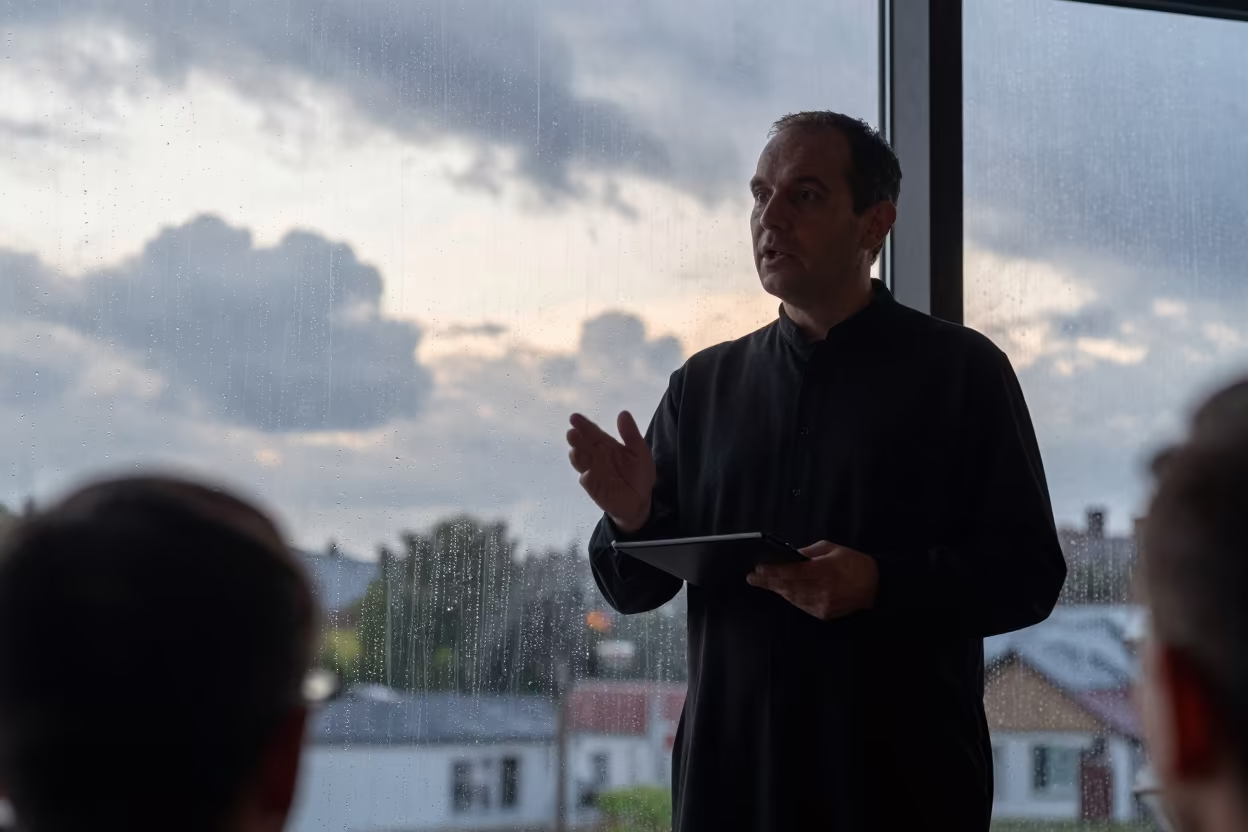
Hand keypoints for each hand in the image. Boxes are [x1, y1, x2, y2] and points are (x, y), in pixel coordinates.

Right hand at [566, 411, 655, 532]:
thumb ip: (631, 434)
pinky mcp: (595, 489)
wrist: (641, 500)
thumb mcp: (639, 451)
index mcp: (606, 445)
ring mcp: (593, 473)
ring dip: (577, 457)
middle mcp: (596, 457)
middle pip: (583, 446)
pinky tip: (588, 474)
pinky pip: (589, 483)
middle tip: (572, 432)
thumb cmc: (638, 474)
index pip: (592, 433)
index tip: (574, 417)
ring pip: (581, 462)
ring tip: (575, 450)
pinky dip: (587, 478)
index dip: (583, 425)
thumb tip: (623, 413)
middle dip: (576, 439)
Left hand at [746, 541, 878, 619]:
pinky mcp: (824, 614)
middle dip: (769, 582)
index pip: (792, 572)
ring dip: (778, 590)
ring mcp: (823, 604)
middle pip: (788, 586)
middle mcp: (822, 589)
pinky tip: (783, 591)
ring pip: (792, 597)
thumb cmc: (853, 563)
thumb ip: (809, 553)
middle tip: (753, 578)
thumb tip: (789, 556)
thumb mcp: (832, 549)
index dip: (773, 572)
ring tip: (765, 582)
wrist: (875, 586)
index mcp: (824, 570)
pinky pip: (801, 605)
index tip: (758, 569)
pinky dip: (791, 597)